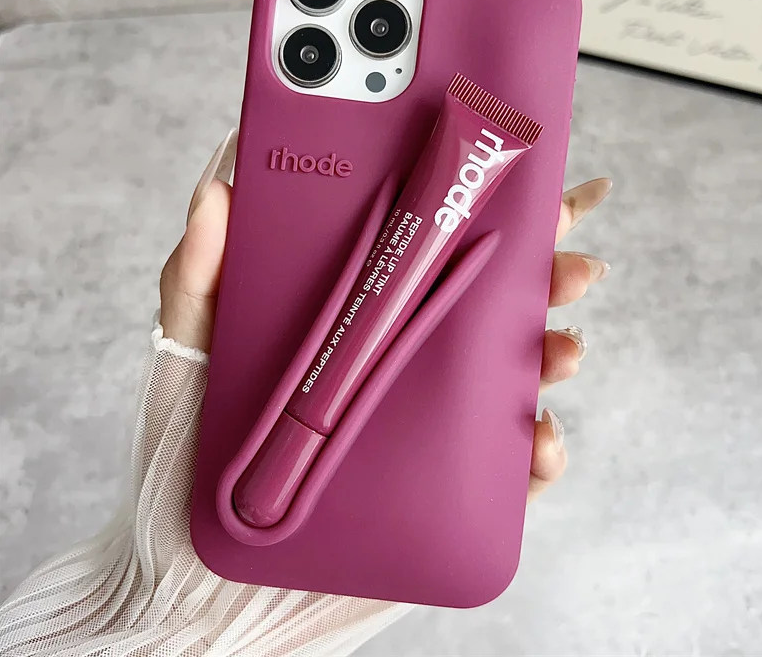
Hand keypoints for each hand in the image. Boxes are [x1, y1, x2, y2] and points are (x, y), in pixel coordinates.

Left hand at [160, 132, 611, 501]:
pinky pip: (509, 473)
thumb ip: (198, 272)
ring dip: (556, 356)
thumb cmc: (186, 456)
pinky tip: (540, 443)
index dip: (493, 215)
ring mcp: (426, 425)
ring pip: (515, 381)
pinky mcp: (441, 491)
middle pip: (495, 308)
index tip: (539, 184)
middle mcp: (402, 361)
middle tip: (575, 266)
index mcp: (361, 313)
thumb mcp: (191, 349)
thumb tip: (216, 188)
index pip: (434, 251)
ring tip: (564, 350)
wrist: (194, 577)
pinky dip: (541, 454)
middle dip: (552, 277)